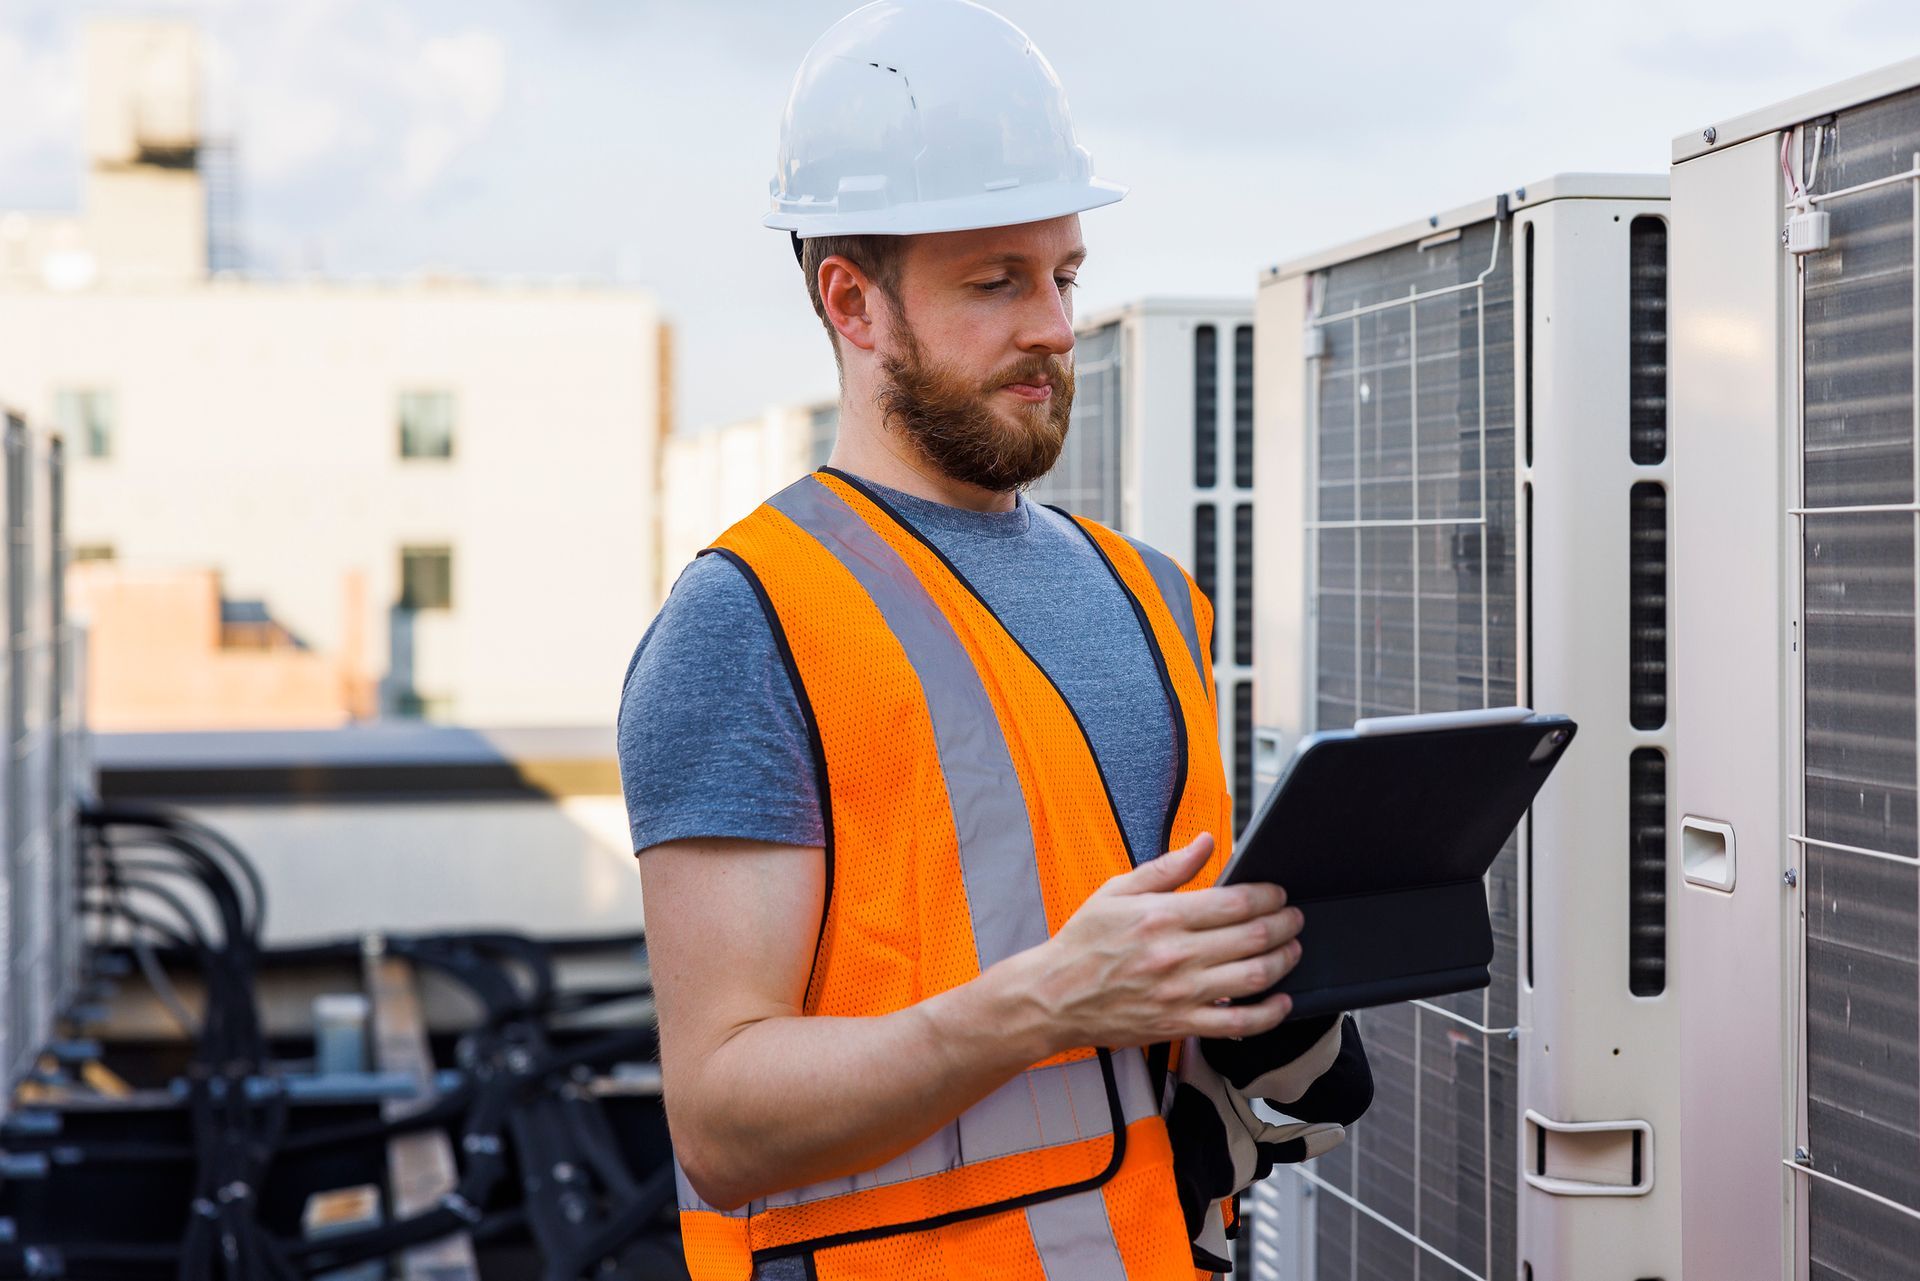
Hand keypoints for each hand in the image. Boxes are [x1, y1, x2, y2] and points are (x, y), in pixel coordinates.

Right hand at [1015, 833, 1302, 1052]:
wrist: (1053, 997)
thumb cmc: (1083, 943)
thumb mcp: (1117, 891)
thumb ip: (1167, 868)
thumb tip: (1205, 843)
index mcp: (1162, 916)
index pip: (1235, 902)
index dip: (1268, 895)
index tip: (1278, 893)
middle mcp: (1177, 954)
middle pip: (1253, 937)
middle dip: (1285, 924)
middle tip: (1294, 917)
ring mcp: (1181, 993)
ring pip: (1254, 977)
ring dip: (1283, 961)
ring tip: (1292, 949)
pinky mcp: (1181, 1024)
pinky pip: (1238, 1024)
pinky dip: (1268, 1014)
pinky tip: (1281, 1001)